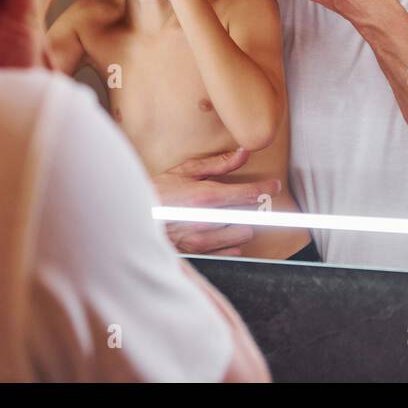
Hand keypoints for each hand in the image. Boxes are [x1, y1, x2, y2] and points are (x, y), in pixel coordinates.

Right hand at [153, 147, 281, 255]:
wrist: (133, 217)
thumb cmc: (158, 191)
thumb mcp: (186, 171)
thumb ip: (218, 164)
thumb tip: (243, 153)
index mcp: (206, 197)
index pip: (247, 194)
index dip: (265, 189)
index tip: (274, 186)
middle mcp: (207, 220)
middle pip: (248, 215)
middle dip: (248, 207)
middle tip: (239, 200)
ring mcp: (203, 239)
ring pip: (242, 234)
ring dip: (240, 225)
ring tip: (225, 216)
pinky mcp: (199, 253)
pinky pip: (231, 251)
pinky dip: (231, 242)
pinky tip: (219, 232)